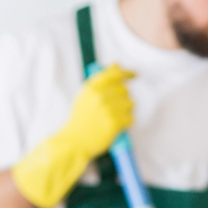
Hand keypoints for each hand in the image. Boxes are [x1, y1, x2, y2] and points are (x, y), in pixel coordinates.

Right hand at [10, 64, 135, 207]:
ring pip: (130, 104)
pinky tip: (115, 126)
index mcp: (92, 88)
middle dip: (122, 99)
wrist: (73, 142)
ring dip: (124, 111)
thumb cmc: (79, 122)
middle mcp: (100, 96)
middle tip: (113, 110)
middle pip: (124, 90)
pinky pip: (130, 118)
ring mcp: (108, 109)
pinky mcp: (114, 122)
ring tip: (112, 118)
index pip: (114, 74)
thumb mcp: (85, 96)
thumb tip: (117, 65)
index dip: (126, 73)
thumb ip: (101, 81)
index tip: (133, 75)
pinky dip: (125, 123)